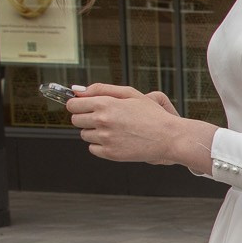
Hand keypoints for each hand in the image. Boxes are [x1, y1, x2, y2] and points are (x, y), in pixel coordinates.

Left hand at [67, 84, 186, 163]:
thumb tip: (77, 90)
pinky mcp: (110, 153)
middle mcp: (102, 121)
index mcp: (104, 104)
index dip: (78, 105)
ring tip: (115, 130)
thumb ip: (101, 89)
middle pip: (75, 120)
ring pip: (84, 135)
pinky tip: (117, 140)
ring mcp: (105, 138)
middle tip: (105, 119)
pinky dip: (101, 145)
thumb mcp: (130, 94)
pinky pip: (93, 149)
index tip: (85, 107)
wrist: (169, 137)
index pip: (72, 105)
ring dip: (95, 132)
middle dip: (86, 118)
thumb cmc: (152, 115)